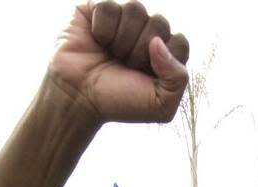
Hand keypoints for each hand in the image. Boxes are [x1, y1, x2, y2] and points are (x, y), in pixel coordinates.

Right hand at [48, 1, 189, 123]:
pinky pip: (110, 6)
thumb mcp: (161, 106)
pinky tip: (96, 41)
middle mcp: (145, 32)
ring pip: (136, 8)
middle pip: (160, 22)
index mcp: (164, 53)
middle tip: (124, 66)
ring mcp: (123, 19)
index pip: (180, 42)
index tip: (144, 76)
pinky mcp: (97, 9)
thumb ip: (178, 78)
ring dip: (122, 39)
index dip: (164, 61)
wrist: (78, 98)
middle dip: (141, 51)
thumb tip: (158, 42)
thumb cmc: (118, 102)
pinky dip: (102, 28)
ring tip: (111, 54)